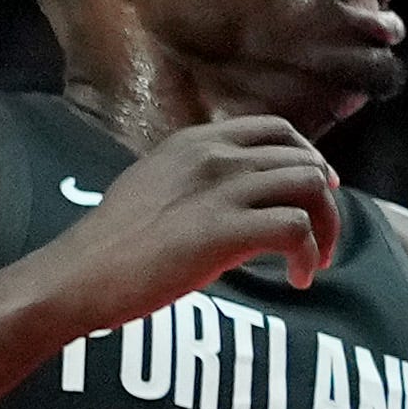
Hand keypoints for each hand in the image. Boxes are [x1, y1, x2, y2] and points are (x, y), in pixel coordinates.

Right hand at [44, 114, 344, 324]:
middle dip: (325, 201)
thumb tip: (245, 195)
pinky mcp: (225, 230)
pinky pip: (297, 229)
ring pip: (310, 188)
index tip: (319, 188)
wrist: (82, 273)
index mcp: (195, 141)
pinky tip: (296, 278)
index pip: (277, 130)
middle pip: (304, 161)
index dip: (308, 157)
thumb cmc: (115, 241)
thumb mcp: (157, 184)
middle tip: (323, 238)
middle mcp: (213, 155)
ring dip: (325, 229)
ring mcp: (221, 189)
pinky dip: (308, 255)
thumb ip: (199, 178)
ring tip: (313, 261)